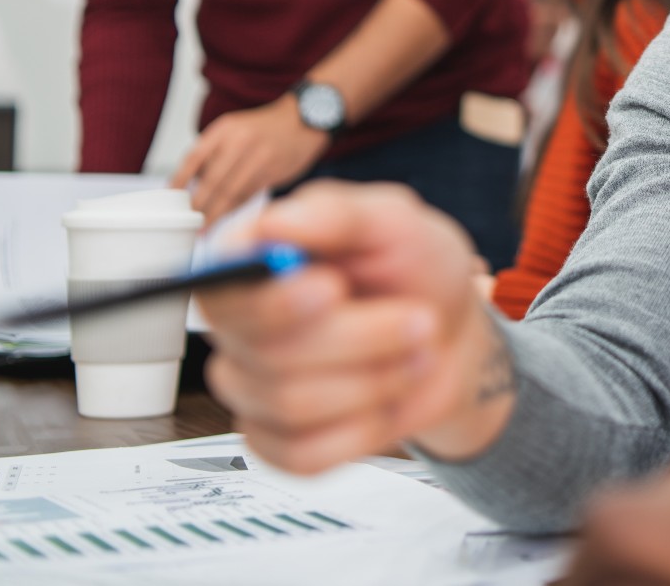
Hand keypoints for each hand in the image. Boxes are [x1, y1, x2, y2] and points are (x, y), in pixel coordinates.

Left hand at [172, 97, 329, 221]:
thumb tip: (194, 185)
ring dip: (216, 213)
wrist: (305, 119)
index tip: (171, 197)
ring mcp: (259, 157)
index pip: (194, 157)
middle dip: (198, 205)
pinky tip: (226, 217)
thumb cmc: (265, 128)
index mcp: (225, 129)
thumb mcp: (235, 128)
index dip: (180, 180)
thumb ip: (215, 152)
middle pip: (212, 181)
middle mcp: (240, 141)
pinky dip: (235, 209)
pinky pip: (248, 195)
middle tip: (188, 221)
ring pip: (231, 193)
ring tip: (203, 228)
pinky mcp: (273, 172)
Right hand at [198, 182, 510, 474]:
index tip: (333, 287)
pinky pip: (305, 454)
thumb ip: (336, 214)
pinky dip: (366, 427)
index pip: (220, 293)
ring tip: (416, 348)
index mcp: (251, 265)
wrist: (450, 331)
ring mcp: (253, 390)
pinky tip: (389, 393)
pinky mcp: (279, 442)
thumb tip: (271, 225)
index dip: (274, 301)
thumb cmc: (412, 267)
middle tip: (418, 317)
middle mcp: (241, 328)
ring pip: (293, 404)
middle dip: (360, 338)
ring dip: (377, 377)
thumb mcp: (392, 219)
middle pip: (267, 353)